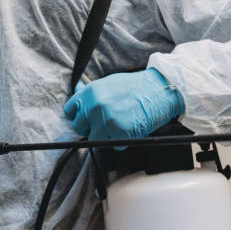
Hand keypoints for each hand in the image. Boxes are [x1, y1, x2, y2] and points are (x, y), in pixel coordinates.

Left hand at [63, 68, 184, 144]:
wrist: (160, 90)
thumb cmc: (136, 87)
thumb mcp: (108, 84)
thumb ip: (91, 92)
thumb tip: (77, 90)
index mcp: (90, 92)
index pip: (70, 111)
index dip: (79, 116)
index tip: (86, 118)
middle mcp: (95, 106)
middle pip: (80, 128)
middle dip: (91, 128)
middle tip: (105, 123)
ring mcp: (107, 120)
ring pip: (95, 140)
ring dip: (106, 136)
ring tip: (120, 125)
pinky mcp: (119, 133)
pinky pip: (113, 145)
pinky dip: (121, 141)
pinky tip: (129, 128)